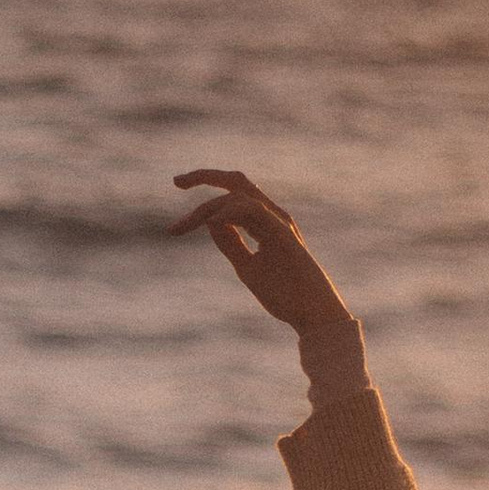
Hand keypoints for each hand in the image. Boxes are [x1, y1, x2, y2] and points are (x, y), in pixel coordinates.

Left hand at [169, 169, 358, 356]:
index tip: (175, 227)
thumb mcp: (248, 267)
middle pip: (236, 182)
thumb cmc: (285, 294)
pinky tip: (209, 223)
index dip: (203, 203)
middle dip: (205, 175)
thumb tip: (209, 223)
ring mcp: (278, 222)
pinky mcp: (282, 232)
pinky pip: (253, 209)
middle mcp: (272, 215)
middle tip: (176, 181)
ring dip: (208, 206)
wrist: (314, 313)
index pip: (231, 197)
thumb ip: (230, 244)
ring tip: (184, 225)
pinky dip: (229, 211)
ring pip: (238, 194)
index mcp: (264, 223)